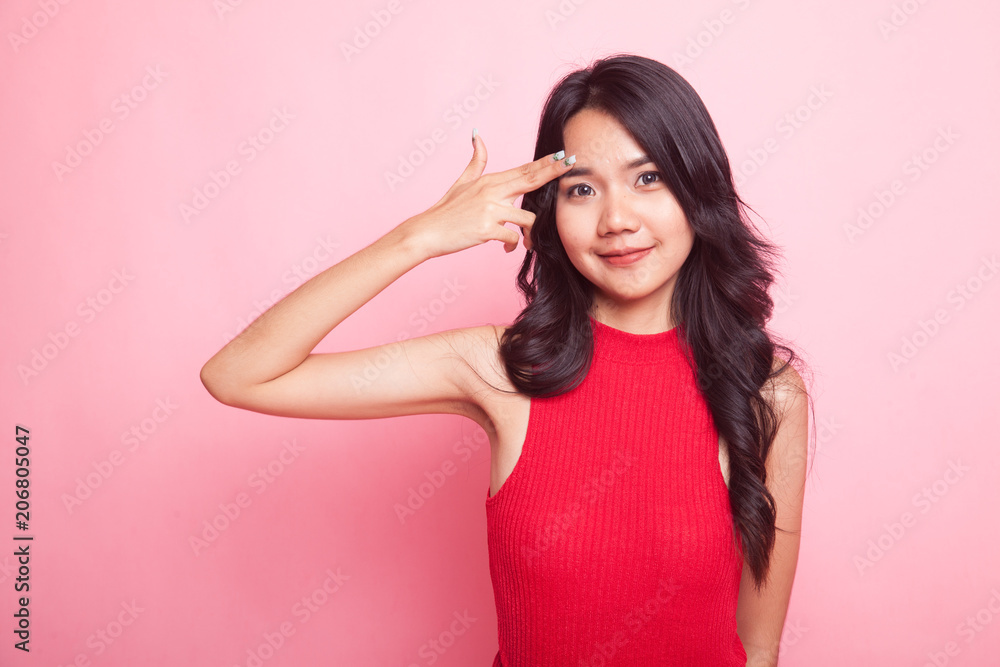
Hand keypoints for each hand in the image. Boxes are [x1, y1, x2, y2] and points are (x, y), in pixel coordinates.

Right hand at [400, 131, 573, 257]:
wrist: (427, 232)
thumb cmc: (446, 210)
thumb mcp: (462, 181)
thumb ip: (476, 160)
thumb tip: (477, 134)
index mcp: (490, 181)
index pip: (524, 170)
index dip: (545, 163)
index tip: (563, 156)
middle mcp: (491, 192)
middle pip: (530, 180)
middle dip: (552, 172)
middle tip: (571, 164)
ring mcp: (489, 210)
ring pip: (527, 218)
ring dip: (530, 233)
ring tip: (526, 242)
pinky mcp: (486, 229)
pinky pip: (512, 238)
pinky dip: (512, 246)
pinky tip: (506, 250)